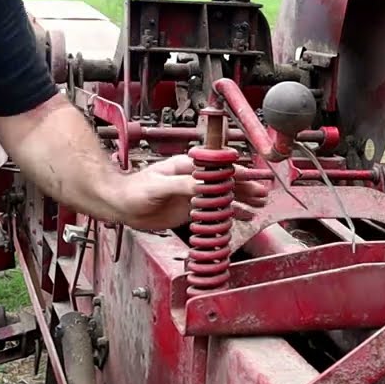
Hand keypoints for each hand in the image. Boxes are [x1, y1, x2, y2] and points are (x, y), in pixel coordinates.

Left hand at [114, 154, 269, 231]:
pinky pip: (215, 209)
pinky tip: (244, 216)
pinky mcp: (190, 209)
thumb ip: (182, 186)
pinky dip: (231, 212)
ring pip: (224, 195)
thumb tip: (204, 186)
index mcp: (187, 167)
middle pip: (226, 181)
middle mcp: (193, 179)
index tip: (253, 178)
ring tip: (260, 204)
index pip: (218, 168)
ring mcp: (193, 194)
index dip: (237, 172)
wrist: (121, 205)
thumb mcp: (158, 186)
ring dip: (242, 199)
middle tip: (263, 194)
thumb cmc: (134, 191)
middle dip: (246, 187)